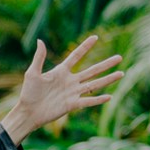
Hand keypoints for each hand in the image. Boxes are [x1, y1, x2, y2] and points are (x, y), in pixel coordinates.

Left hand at [0, 36, 122, 142]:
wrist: (28, 112)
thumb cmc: (28, 93)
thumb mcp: (32, 73)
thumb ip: (39, 58)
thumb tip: (40, 40)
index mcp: (61, 71)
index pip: (76, 56)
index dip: (85, 47)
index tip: (96, 37)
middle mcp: (70, 81)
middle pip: (92, 70)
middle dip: (106, 64)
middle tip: (119, 57)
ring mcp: (72, 93)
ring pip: (94, 84)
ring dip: (108, 79)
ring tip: (121, 73)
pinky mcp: (72, 105)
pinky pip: (88, 101)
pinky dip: (98, 99)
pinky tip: (109, 96)